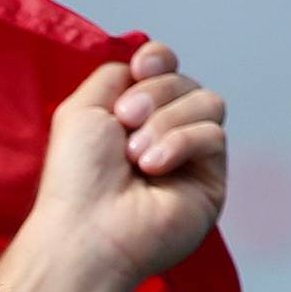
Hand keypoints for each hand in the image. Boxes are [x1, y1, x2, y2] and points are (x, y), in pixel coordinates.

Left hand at [27, 40, 228, 291]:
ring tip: (135, 156)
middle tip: (124, 123)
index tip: (139, 70)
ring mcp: (190, 158)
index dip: (158, 60)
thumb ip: (114, 74)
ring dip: (167, 121)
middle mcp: (163, 134)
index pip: (165, 67)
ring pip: (207, 102)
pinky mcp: (210, 181)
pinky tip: (154, 168)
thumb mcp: (82, 109)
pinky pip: (214, 135)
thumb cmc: (75, 181)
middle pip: (185, 81)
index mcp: (133, 117)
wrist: (86, 232)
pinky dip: (182, 143)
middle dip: (155, 94)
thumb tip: (143, 63)